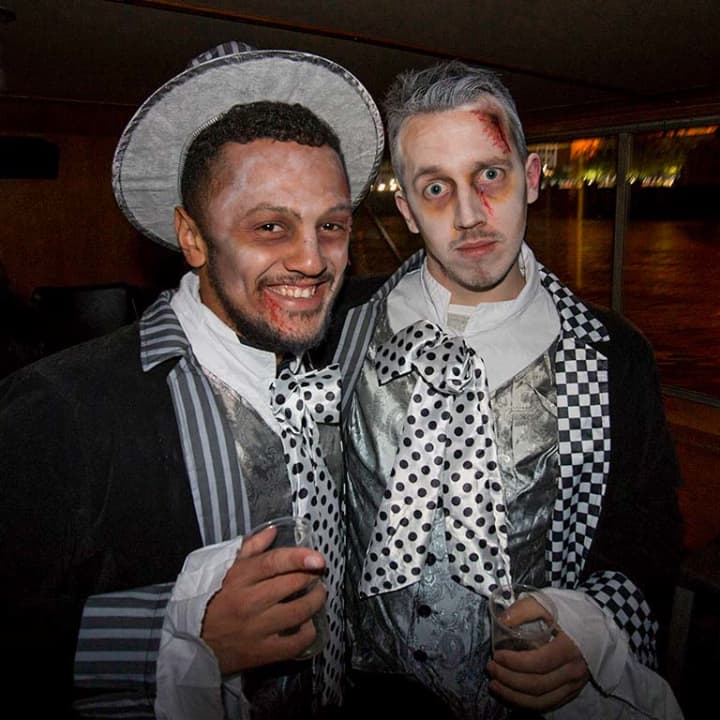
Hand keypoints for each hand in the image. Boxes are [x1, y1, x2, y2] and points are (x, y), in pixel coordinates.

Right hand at [201, 526, 326, 673]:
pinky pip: (293, 644)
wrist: (191, 640)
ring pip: (298, 612)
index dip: (299, 558)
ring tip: (318, 595)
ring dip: (315, 601)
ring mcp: (256, 628)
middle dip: (312, 577)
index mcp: (239, 577)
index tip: (318, 559)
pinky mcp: (260, 652)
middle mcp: (249, 601)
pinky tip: (308, 625)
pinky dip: (308, 633)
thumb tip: (273, 531)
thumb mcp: (224, 569)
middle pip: (291, 584)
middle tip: (317, 575)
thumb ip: (250, 548)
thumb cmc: (211, 600)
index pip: (274, 562)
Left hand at [487, 595, 588, 711]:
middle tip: (491, 668)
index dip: (514, 662)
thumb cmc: (572, 611)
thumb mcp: (547, 602)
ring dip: (514, 696)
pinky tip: (511, 695)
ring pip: (542, 701)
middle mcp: (574, 671)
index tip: (497, 654)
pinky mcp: (572, 691)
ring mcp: (575, 684)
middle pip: (538, 685)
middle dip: (509, 679)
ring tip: (495, 686)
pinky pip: (549, 704)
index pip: (539, 662)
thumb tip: (502, 620)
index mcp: (569, 647)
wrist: (600, 623)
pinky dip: (527, 704)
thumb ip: (524, 609)